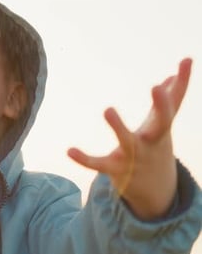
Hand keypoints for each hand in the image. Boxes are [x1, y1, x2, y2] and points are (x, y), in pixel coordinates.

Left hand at [67, 58, 192, 219]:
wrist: (156, 193)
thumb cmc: (155, 149)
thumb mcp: (161, 125)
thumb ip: (168, 101)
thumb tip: (172, 75)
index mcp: (162, 128)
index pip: (175, 103)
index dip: (182, 82)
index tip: (185, 60)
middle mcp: (152, 141)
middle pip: (162, 123)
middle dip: (161, 105)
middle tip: (156, 86)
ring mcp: (135, 156)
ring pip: (128, 141)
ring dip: (119, 126)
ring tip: (108, 109)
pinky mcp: (116, 169)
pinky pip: (99, 164)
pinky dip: (84, 159)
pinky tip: (69, 150)